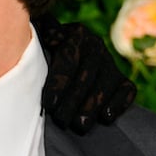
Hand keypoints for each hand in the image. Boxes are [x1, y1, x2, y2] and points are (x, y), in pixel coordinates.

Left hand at [34, 14, 136, 133]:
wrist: (64, 58)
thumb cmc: (41, 53)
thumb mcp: (36, 39)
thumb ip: (34, 36)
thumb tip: (29, 30)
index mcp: (74, 34)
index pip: (68, 58)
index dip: (59, 82)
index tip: (49, 103)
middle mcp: (95, 45)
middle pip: (86, 75)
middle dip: (73, 100)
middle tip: (61, 120)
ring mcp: (110, 62)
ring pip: (105, 84)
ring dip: (92, 106)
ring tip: (80, 125)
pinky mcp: (123, 79)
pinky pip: (126, 90)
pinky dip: (118, 103)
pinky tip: (106, 117)